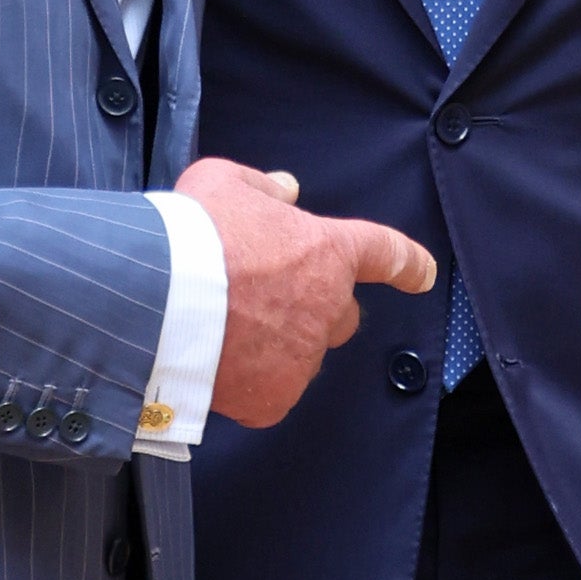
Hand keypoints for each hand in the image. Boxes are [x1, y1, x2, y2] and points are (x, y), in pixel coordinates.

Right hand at [176, 157, 435, 428]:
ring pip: (302, 356)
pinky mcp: (273, 398)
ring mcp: (302, 357)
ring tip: (224, 329)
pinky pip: (270, 392)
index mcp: (327, 251)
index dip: (408, 263)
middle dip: (316, 308)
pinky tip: (216, 361)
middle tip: (266, 299)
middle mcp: (327, 308)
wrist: (157, 299)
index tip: (423, 274)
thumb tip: (286, 192)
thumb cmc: (191, 234)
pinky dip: (249, 381)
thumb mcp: (222, 182)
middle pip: (341, 315)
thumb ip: (262, 187)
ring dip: (279, 344)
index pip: (385, 253)